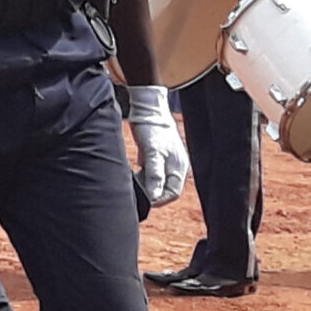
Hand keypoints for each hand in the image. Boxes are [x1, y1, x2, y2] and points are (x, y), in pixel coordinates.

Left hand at [123, 86, 190, 206]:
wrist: (148, 108)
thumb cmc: (153, 129)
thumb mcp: (153, 152)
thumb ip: (154, 174)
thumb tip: (155, 196)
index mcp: (179, 167)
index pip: (173, 192)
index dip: (159, 199)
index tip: (144, 202)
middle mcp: (173, 166)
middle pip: (164, 189)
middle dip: (151, 194)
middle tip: (135, 194)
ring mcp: (164, 161)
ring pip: (155, 181)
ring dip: (145, 185)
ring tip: (132, 184)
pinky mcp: (153, 156)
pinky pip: (149, 172)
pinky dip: (141, 177)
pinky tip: (131, 175)